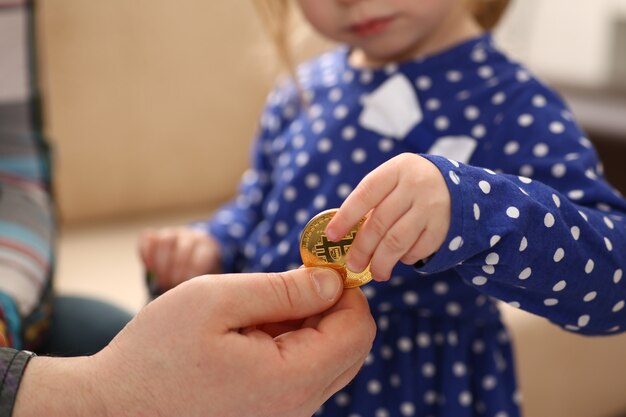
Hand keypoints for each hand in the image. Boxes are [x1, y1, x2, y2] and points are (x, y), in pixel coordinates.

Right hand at [14, 268, 374, 416]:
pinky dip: (292, 340)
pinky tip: (253, 327)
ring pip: (328, 357)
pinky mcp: (271, 411)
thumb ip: (284, 290)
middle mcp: (298, 405)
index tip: (316, 263)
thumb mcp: (217, 300)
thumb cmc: (157, 352)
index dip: (345, 288)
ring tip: (259, 305)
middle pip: (350, 345)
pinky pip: (303, 370)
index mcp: (291, 379)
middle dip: (330, 303)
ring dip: (308, 321)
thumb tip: (332, 280)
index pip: (357, 329)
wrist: (115, 408)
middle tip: (289, 278)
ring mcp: (286, 412)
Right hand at [139, 226, 221, 289]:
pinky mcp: (156, 235)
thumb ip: (200, 286)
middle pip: (182, 248)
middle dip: (174, 271)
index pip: (200, 258)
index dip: (190, 274)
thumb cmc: (200, 274)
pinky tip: (149, 268)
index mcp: (207, 247)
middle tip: (169, 287)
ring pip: (165, 241)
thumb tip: (191, 302)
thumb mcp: (206, 278)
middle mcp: (191, 237)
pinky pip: (147, 238)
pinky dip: (145, 253)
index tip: (184, 290)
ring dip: (160, 263)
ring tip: (160, 281)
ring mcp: (173, 234)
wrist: (193, 254)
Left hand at [326, 153, 450, 280]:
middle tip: (352, 265)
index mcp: (397, 169)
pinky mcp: (445, 227)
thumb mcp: (395, 181)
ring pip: (397, 241)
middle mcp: (416, 185)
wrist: (460, 188)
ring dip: (381, 261)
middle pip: (379, 222)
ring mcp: (432, 206)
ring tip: (375, 272)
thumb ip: (373, 201)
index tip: (331, 237)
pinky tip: (400, 259)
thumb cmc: (412, 188)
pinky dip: (405, 258)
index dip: (345, 217)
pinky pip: (418, 249)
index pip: (365, 194)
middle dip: (362, 248)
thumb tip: (343, 235)